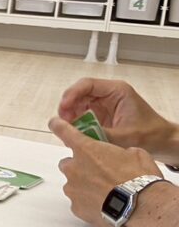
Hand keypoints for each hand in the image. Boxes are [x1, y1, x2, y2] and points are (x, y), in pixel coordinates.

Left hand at [49, 117, 161, 226]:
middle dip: (80, 166)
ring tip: (106, 192)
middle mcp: (73, 167)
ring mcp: (72, 188)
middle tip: (99, 173)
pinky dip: (88, 203)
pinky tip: (105, 205)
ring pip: (73, 184)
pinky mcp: (75, 207)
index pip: (64, 131)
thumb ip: (119, 151)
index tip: (55, 124)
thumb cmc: (139, 178)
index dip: (59, 126)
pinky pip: (79, 202)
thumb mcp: (135, 154)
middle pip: (68, 163)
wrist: (142, 206)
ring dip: (85, 186)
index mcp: (86, 149)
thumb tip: (121, 156)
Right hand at [57, 78, 178, 161]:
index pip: (87, 85)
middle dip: (68, 106)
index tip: (64, 107)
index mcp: (116, 91)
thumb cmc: (149, 134)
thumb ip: (97, 134)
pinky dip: (76, 122)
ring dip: (71, 115)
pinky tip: (74, 131)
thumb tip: (73, 134)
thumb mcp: (123, 136)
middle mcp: (108, 94)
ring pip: (79, 104)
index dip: (72, 94)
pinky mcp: (101, 114)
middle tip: (63, 121)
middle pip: (79, 93)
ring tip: (67, 128)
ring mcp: (104, 104)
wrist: (162, 141)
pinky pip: (83, 114)